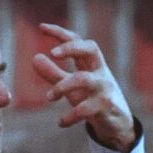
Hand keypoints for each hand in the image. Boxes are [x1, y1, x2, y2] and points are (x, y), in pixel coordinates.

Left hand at [31, 22, 135, 152]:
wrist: (117, 125)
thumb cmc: (93, 101)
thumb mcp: (72, 86)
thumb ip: (54, 73)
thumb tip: (35, 58)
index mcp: (92, 63)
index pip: (78, 40)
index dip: (61, 33)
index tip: (41, 27)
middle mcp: (100, 71)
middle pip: (90, 49)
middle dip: (70, 48)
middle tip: (52, 53)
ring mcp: (105, 88)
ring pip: (83, 79)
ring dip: (62, 86)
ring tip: (49, 97)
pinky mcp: (106, 106)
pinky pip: (85, 109)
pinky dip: (70, 116)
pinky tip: (61, 123)